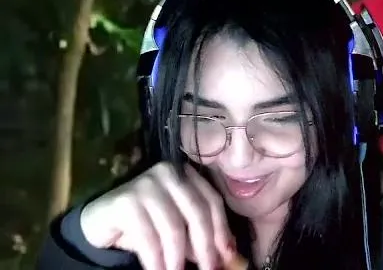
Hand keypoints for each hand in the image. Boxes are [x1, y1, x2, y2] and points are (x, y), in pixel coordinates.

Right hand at [80, 162, 237, 269]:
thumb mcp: (178, 229)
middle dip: (205, 247)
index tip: (228, 256)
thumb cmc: (146, 224)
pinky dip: (156, 259)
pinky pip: (148, 236)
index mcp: (187, 175)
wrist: (101, 221)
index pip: (212, 201)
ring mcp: (146, 184)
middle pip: (197, 212)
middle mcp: (169, 173)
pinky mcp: (125, 200)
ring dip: (178, 258)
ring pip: (173, 227)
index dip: (222, 230)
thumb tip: (229, 257)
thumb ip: (200, 237)